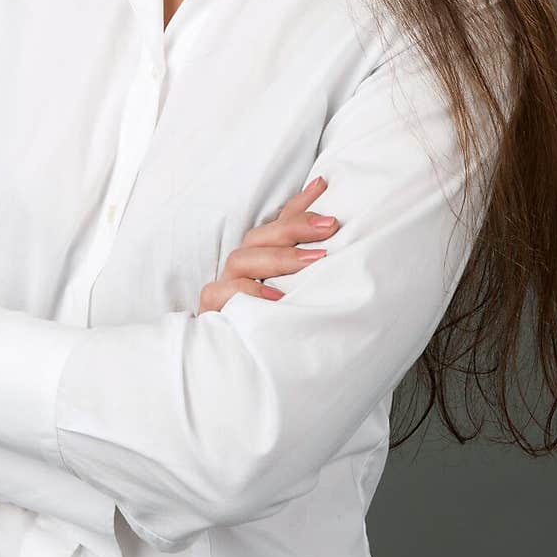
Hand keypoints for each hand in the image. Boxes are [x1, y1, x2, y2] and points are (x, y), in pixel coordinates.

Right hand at [197, 176, 337, 313]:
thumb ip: (313, 266)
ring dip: (279, 257)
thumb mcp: (302, 295)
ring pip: (242, 258)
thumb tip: (342, 238)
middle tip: (331, 227)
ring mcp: (225, 287)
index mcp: (261, 258)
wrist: (250, 372)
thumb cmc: (279, 327)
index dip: (298, 203)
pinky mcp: (214, 310)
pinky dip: (249, 292)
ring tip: (314, 260)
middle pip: (259, 235)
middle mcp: (242, 267)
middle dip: (296, 228)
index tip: (324, 185)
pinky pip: (223, 294)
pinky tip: (277, 298)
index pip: (277, 222)